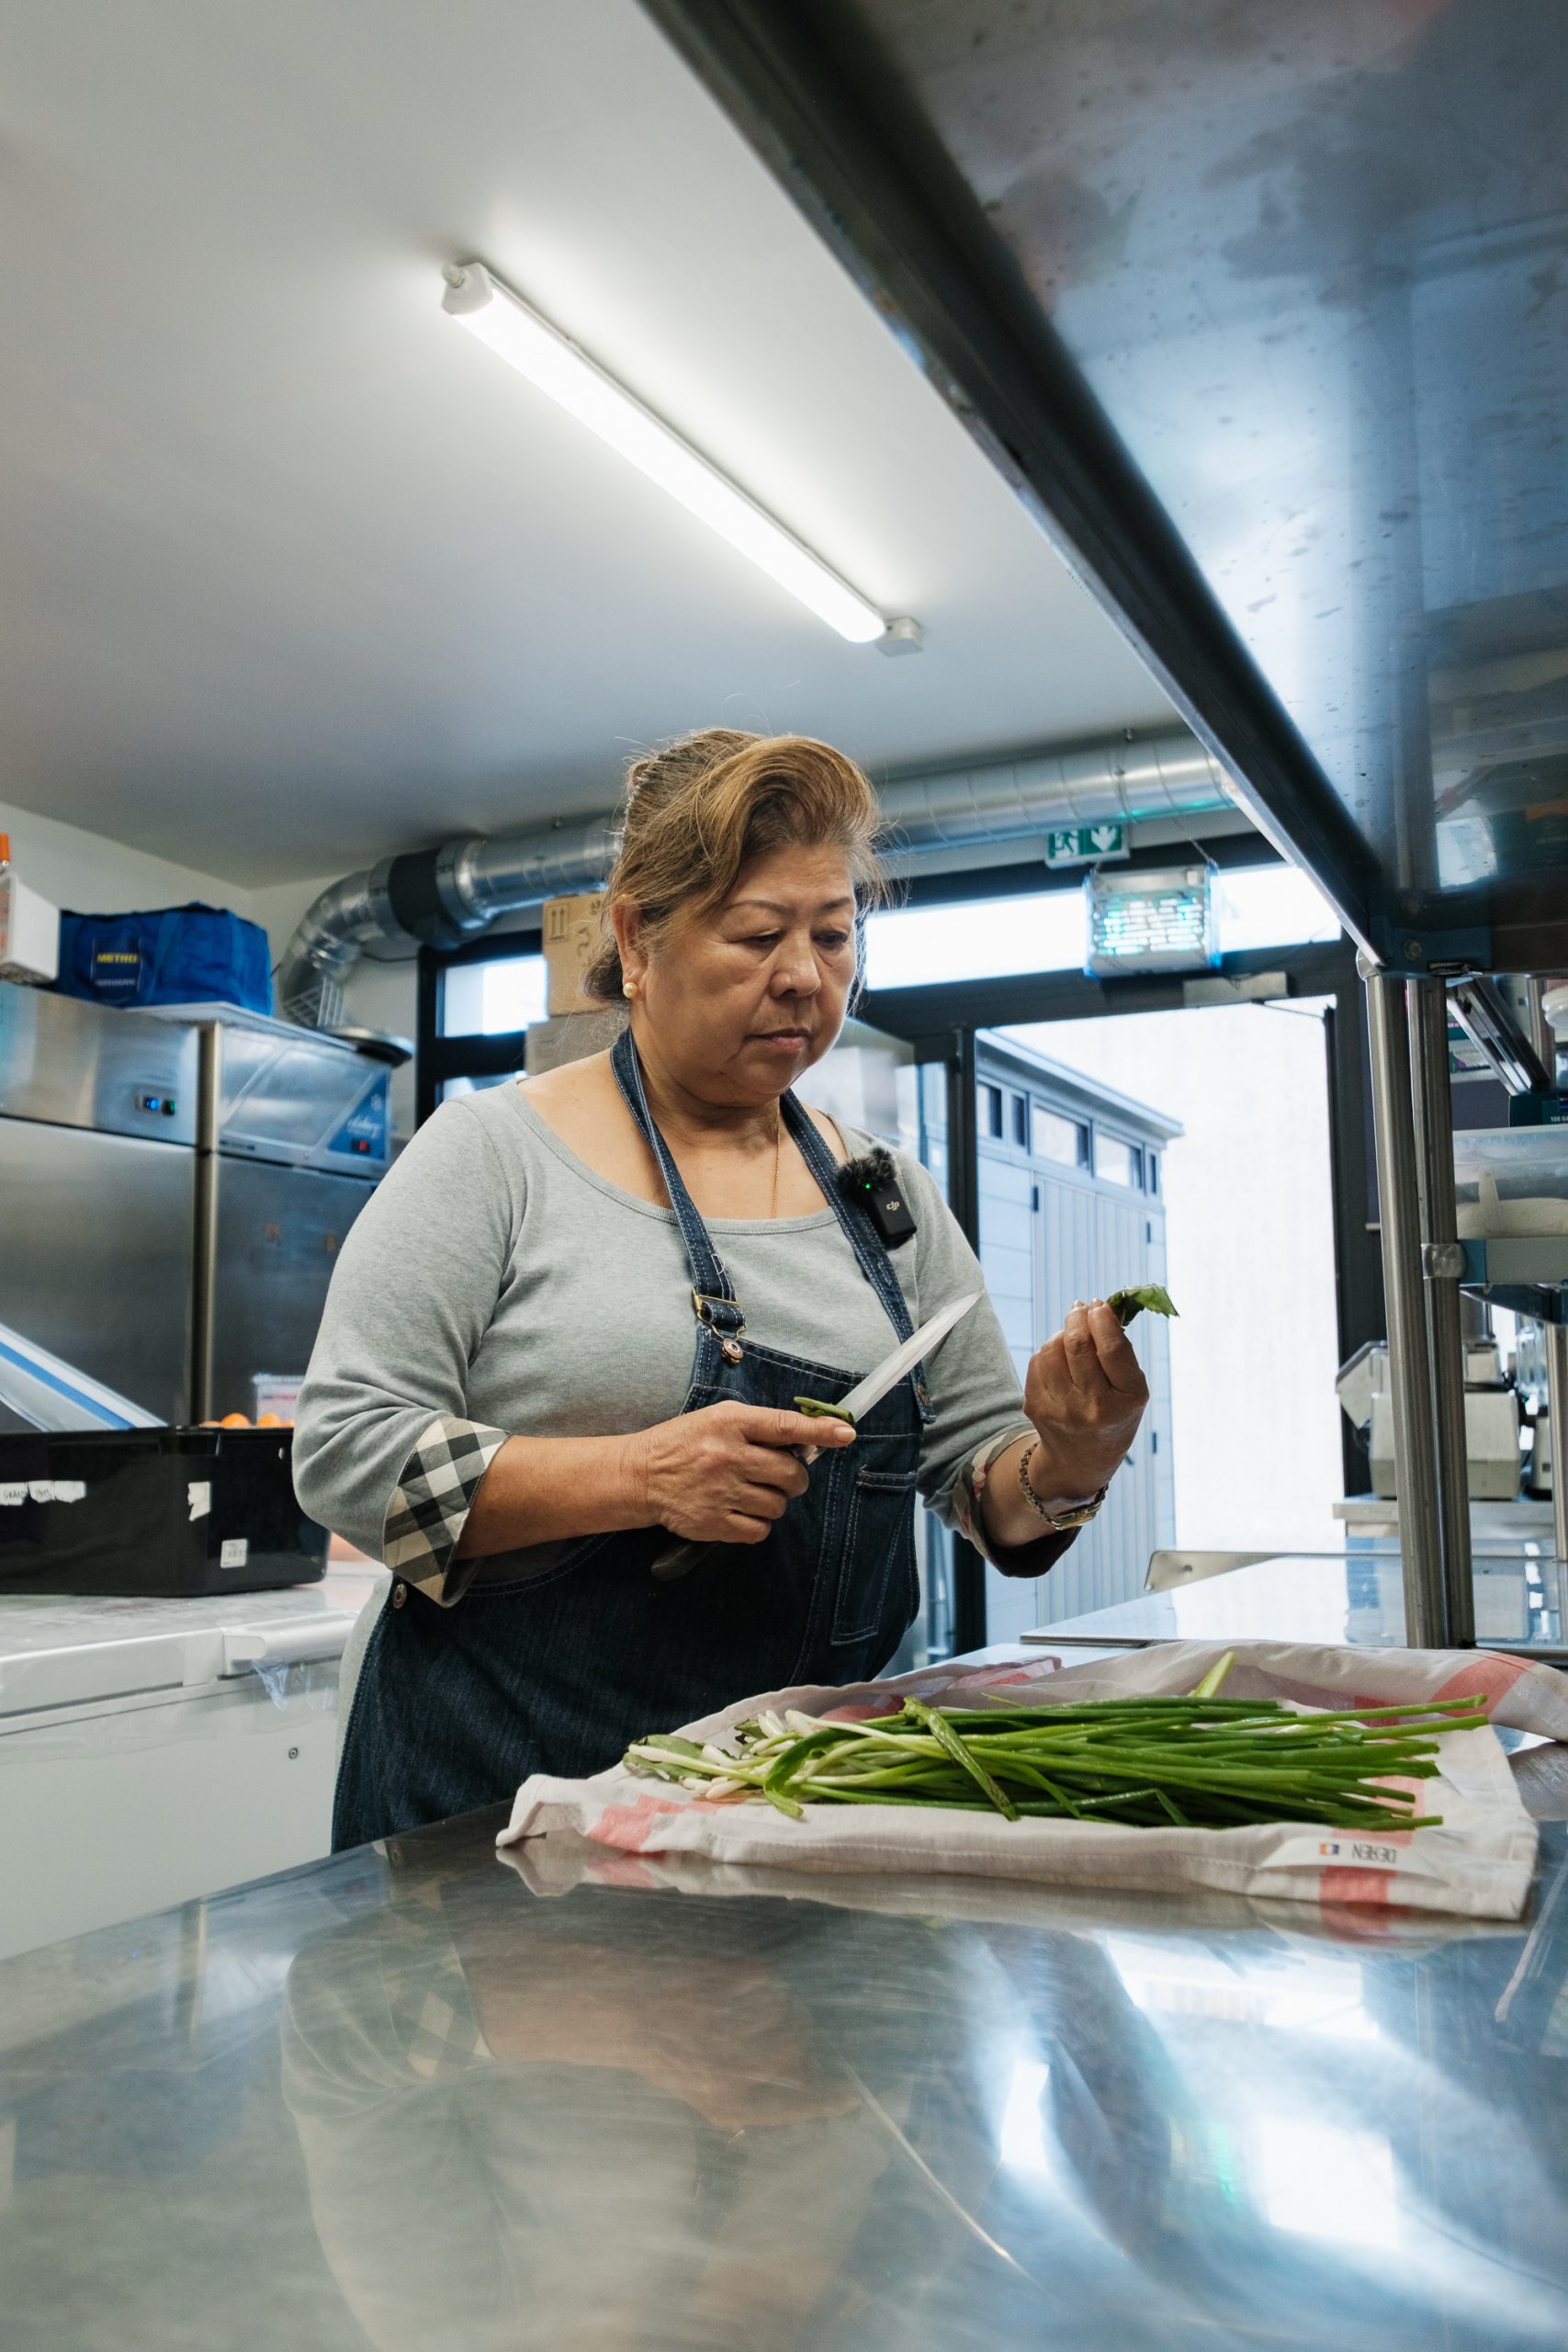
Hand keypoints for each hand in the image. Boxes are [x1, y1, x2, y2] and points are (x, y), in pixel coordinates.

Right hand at [624, 1400, 855, 1545]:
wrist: (641, 1475)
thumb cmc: (685, 1444)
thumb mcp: (718, 1419)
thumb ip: (758, 1427)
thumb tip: (804, 1441)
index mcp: (730, 1423)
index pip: (784, 1425)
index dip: (819, 1431)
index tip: (846, 1434)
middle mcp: (727, 1456)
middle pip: (790, 1473)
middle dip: (794, 1478)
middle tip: (779, 1476)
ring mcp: (721, 1492)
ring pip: (778, 1504)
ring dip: (773, 1501)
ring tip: (750, 1492)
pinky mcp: (714, 1523)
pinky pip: (760, 1530)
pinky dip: (757, 1523)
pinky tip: (740, 1511)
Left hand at [1023, 1299, 1147, 1499]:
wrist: (1082, 1460)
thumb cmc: (1113, 1412)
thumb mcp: (1130, 1388)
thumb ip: (1121, 1349)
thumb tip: (1102, 1306)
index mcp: (1126, 1401)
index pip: (1112, 1348)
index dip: (1103, 1319)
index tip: (1099, 1306)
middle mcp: (1093, 1408)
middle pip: (1078, 1344)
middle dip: (1078, 1317)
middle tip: (1081, 1308)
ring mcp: (1061, 1410)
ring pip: (1053, 1348)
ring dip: (1062, 1334)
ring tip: (1073, 1340)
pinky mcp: (1036, 1407)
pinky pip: (1038, 1361)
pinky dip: (1049, 1352)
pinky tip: (1060, 1362)